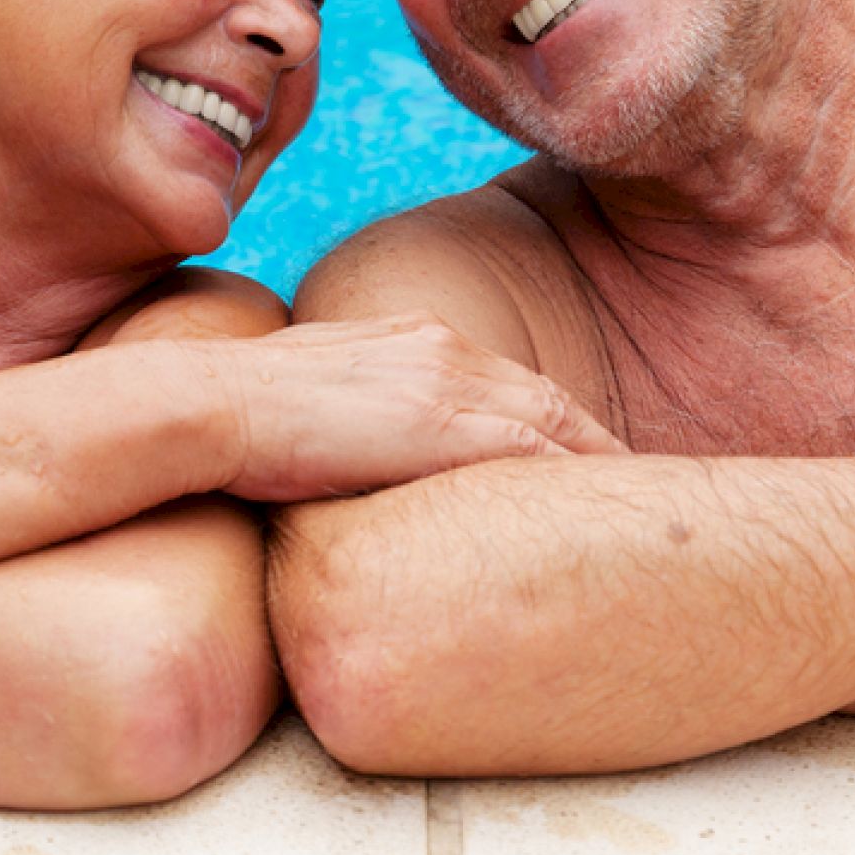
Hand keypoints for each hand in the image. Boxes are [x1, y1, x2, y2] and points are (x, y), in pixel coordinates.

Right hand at [193, 315, 627, 500]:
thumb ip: (353, 426)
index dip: (554, 427)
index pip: (508, 387)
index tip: (586, 461)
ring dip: (600, 464)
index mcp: (415, 342)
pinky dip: (576, 480)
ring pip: (555, 425)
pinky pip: (535, 454)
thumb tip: (355, 474)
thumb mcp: (312, 408)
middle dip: (596, 442)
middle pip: (548, 401)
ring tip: (645, 507)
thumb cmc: (239, 414)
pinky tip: (605, 513)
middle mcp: (443, 350)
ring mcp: (447, 383)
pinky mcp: (442, 423)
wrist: (209, 404)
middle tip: (643, 486)